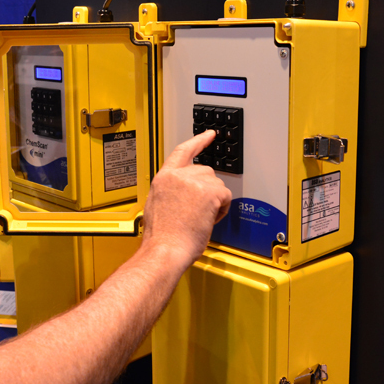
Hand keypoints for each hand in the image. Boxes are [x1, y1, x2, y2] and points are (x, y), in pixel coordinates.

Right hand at [142, 131, 231, 266]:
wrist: (165, 249)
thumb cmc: (162, 237)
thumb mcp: (157, 205)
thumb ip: (171, 191)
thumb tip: (182, 193)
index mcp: (164, 178)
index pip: (183, 151)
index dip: (198, 141)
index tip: (209, 134)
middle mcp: (178, 176)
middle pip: (206, 171)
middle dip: (207, 190)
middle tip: (197, 211)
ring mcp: (194, 182)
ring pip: (217, 185)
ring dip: (214, 201)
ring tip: (199, 218)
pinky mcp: (209, 192)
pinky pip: (226, 196)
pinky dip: (222, 209)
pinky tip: (208, 220)